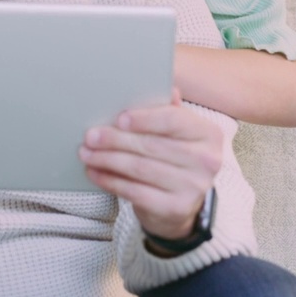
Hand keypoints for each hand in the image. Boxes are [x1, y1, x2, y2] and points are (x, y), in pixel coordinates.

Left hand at [79, 88, 222, 239]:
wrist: (182, 205)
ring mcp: (193, 187)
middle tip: (91, 136)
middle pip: (152, 145)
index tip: (119, 118)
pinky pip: (135, 192)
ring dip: (107, 159)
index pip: (174, 120)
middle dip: (115, 140)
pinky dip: (110, 181)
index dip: (144, 119)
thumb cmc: (175, 160)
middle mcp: (207, 161)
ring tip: (86, 153)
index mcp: (208, 134)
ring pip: (140, 168)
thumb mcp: (178, 134)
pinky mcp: (176, 209)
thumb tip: (167, 88)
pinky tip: (94, 173)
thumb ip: (169, 111)